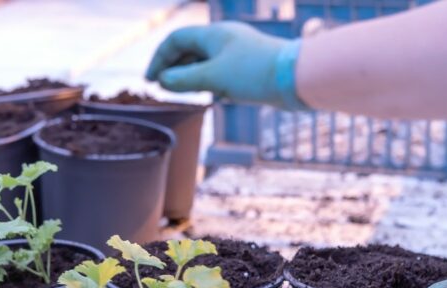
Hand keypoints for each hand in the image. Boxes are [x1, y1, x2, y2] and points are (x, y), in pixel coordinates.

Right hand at [145, 22, 306, 108]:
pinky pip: (220, 69)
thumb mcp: (213, 78)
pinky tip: (209, 95)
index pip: (176, 39)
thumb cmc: (254, 73)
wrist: (296, 77)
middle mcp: (224, 38)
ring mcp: (238, 51)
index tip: (150, 81)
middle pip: (189, 48)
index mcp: (213, 34)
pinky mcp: (249, 65)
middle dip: (172, 66)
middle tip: (161, 87)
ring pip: (204, 60)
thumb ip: (184, 80)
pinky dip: (208, 80)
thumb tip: (162, 81)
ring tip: (181, 92)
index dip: (159, 58)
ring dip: (189, 74)